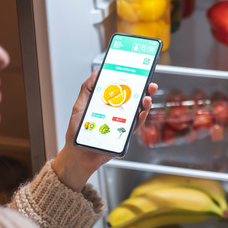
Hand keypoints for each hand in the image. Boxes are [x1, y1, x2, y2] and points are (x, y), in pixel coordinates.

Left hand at [52, 70, 158, 190]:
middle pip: (135, 100)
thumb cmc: (77, 132)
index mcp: (108, 104)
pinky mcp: (123, 135)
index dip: (132, 81)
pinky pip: (135, 127)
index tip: (139, 73)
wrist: (77, 154)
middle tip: (150, 85)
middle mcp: (117, 113)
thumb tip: (96, 73)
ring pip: (138, 112)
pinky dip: (140, 119)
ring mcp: (122, 124)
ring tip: (146, 98)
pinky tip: (141, 113)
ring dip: (145, 104)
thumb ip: (88, 89)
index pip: (123, 90)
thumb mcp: (80, 106)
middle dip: (145, 91)